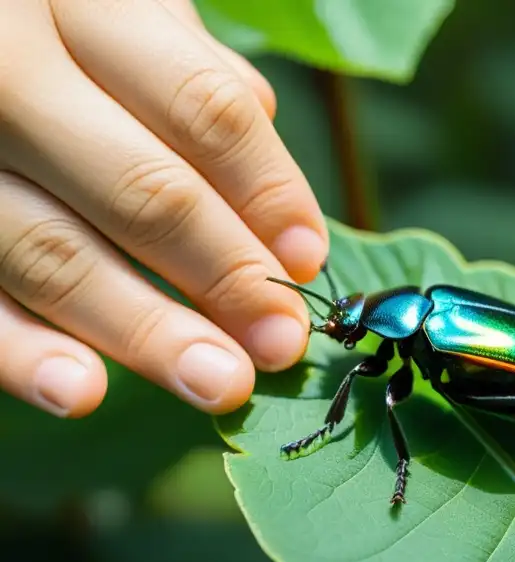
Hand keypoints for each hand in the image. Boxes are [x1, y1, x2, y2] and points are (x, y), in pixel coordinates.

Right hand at [0, 0, 326, 418]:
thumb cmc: (57, 27)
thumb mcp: (125, 16)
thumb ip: (195, 78)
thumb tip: (273, 185)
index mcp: (82, 4)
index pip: (203, 110)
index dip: (268, 194)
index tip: (309, 262)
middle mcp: (9, 67)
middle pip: (144, 191)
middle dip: (227, 278)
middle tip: (281, 343)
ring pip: (54, 253)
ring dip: (146, 332)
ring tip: (220, 383)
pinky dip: (20, 350)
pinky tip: (81, 393)